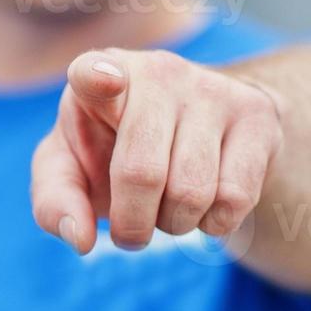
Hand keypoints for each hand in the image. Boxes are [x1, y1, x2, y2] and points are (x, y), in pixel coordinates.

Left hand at [30, 49, 283, 254]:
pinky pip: (235, 197)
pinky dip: (214, 223)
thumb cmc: (112, 148)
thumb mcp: (69, 169)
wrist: (196, 127)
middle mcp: (156, 71)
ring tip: (167, 207)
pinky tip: (205, 203)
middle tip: (131, 231)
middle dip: (132, 224)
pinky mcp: (256, 114)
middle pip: (141, 173)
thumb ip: (54, 202)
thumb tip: (79, 238)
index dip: (98, 78)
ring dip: (174, 225)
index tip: (103, 81)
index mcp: (98, 74)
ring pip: (192, 192)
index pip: (94, 71)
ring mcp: (210, 88)